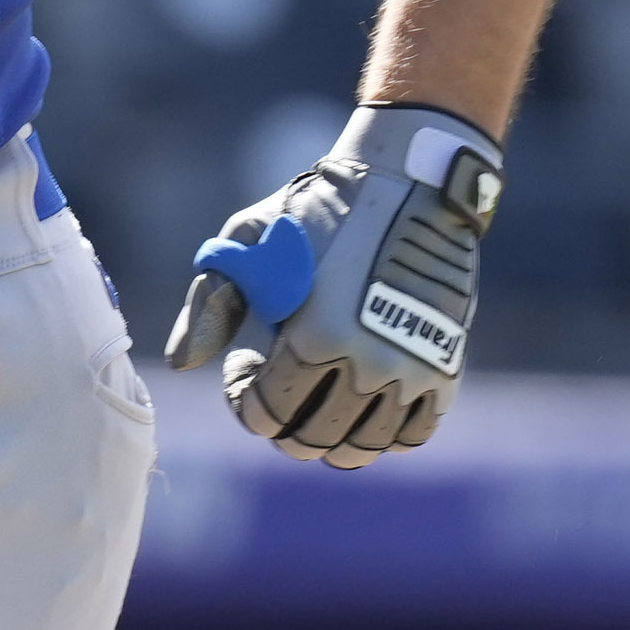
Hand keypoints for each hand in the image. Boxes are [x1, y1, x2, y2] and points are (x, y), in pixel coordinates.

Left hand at [160, 101, 499, 466]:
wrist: (409, 181)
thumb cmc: (316, 210)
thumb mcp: (248, 241)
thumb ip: (210, 303)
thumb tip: (182, 363)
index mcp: (314, 337)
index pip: (265, 417)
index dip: (242, 399)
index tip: (242, 362)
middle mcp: (368, 364)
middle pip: (311, 441)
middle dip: (282, 421)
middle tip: (278, 383)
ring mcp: (413, 371)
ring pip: (363, 448)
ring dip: (330, 435)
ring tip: (317, 396)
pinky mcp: (447, 368)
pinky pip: (413, 435)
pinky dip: (383, 432)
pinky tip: (361, 398)